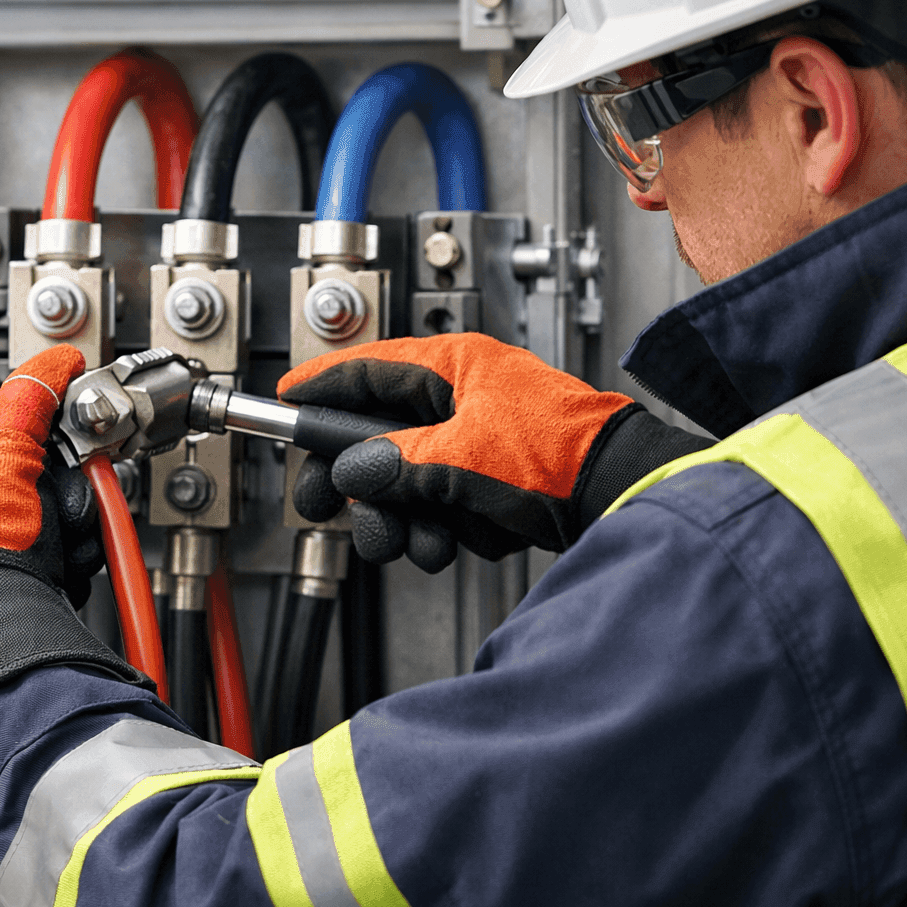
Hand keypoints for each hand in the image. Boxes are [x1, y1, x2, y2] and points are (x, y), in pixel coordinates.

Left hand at [0, 345, 99, 640]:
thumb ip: (25, 410)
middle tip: (64, 481)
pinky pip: (3, 561)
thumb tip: (44, 370)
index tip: (42, 404)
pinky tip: (53, 570)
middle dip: (38, 476)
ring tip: (61, 539)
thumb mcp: (8, 466)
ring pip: (2, 517)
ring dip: (46, 522)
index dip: (7, 402)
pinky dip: (36, 561)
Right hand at [279, 334, 652, 571]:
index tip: (284, 401)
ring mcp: (479, 437)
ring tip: (421, 539)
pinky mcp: (495, 476)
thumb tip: (351, 471)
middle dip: (362, 483)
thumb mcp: (458, 458)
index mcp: (453, 367)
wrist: (621, 497)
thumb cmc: (560, 456)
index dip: (320, 388)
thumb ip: (393, 463)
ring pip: (410, 478)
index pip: (366, 367)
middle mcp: (463, 396)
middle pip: (380, 435)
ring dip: (408, 517)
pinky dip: (446, 528)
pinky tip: (460, 540)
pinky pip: (443, 502)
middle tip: (328, 506)